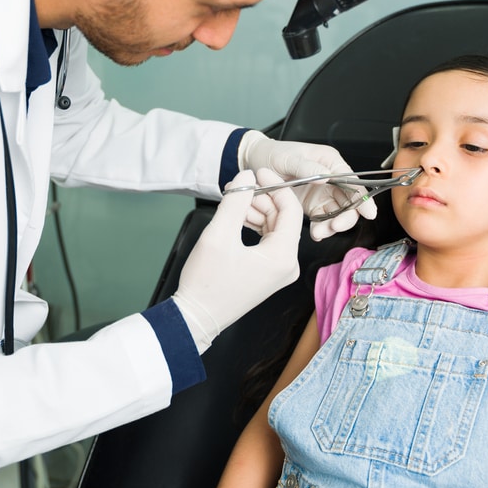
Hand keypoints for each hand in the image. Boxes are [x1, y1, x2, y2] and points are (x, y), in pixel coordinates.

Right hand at [173, 168, 302, 351]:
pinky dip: (253, 225)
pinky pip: (266, 240)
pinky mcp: (266, 272)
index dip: (275, 186)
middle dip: (262, 198)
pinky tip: (236, 217)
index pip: (290, 210)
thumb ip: (236, 201)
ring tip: (233, 200)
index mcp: (283, 257)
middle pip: (283, 218)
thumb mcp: (219, 234)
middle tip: (240, 185)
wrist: (196, 316)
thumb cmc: (206, 283)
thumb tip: (247, 176)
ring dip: (256, 210)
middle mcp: (286, 264)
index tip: (259, 171)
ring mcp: (277, 270)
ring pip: (274, 228)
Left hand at [239, 130, 376, 240]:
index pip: (353, 181)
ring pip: (338, 213)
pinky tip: (316, 233)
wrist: (255, 164)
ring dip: (333, 225)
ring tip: (320, 232)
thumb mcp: (289, 158)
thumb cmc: (274, 154)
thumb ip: (307, 168)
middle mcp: (330, 179)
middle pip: (350, 201)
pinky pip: (324, 219)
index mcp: (330, 162)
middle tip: (334, 227)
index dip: (363, 198)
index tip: (368, 213)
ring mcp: (323, 193)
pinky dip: (322, 228)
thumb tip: (326, 176)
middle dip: (346, 217)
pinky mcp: (313, 206)